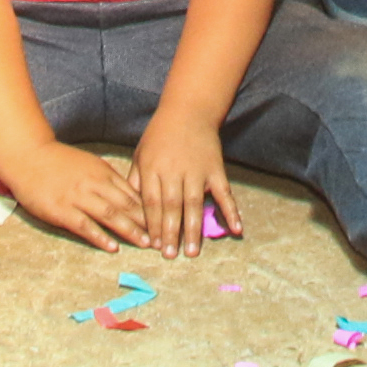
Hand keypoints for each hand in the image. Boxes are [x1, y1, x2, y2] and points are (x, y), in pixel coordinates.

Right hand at [2, 135, 149, 248]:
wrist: (29, 156)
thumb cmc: (60, 162)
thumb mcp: (89, 164)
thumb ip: (108, 178)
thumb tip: (131, 194)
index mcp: (102, 172)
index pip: (132, 193)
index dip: (149, 209)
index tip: (163, 221)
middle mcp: (94, 184)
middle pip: (125, 204)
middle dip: (145, 222)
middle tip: (160, 238)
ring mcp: (77, 197)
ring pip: (109, 215)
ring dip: (129, 230)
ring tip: (143, 244)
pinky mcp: (62, 210)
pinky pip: (85, 226)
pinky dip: (100, 237)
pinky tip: (112, 247)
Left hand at [128, 106, 236, 252]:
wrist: (188, 110)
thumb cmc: (160, 135)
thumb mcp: (141, 154)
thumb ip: (135, 180)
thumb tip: (130, 209)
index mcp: (153, 168)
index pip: (151, 202)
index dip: (153, 224)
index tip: (154, 246)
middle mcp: (174, 170)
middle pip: (172, 206)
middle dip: (170, 232)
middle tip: (171, 256)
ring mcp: (197, 170)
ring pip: (194, 203)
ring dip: (193, 229)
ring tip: (192, 252)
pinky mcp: (215, 168)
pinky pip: (224, 192)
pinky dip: (231, 211)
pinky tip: (236, 229)